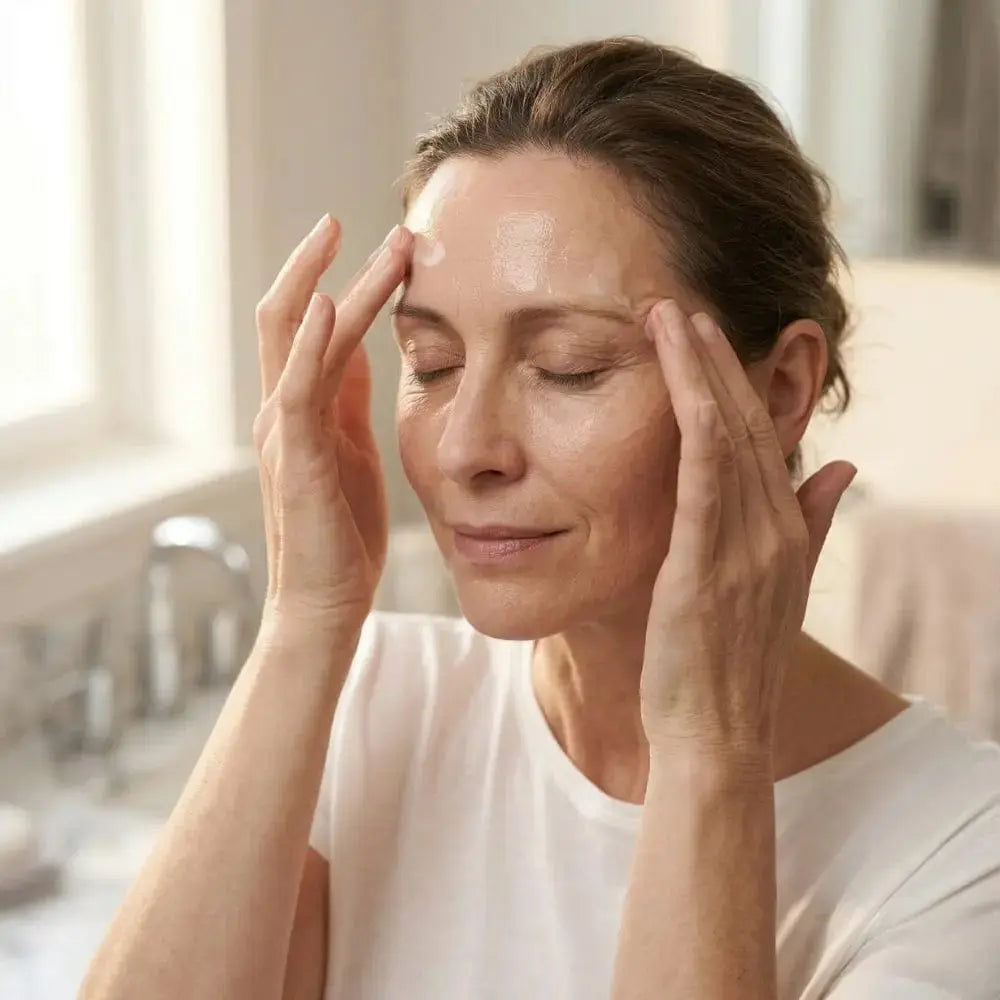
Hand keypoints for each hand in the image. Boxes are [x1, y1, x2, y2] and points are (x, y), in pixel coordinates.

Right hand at [253, 215, 411, 631]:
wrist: (325, 606)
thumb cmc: (340, 533)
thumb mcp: (351, 449)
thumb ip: (346, 398)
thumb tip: (353, 344)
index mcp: (300, 409)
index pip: (308, 325)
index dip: (339, 279)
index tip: (387, 245)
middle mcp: (282, 411)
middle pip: (290, 315)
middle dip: (330, 264)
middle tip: (383, 226)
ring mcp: (284, 433)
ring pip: (299, 338)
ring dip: (340, 286)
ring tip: (390, 248)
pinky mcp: (297, 461)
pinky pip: (297, 392)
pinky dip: (308, 345)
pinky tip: (326, 305)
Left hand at [638, 300, 856, 762]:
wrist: (718, 737)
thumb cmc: (732, 666)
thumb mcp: (778, 588)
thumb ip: (810, 523)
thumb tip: (841, 465)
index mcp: (783, 533)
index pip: (759, 440)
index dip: (735, 383)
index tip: (707, 336)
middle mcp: (772, 531)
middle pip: (746, 426)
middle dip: (716, 361)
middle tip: (685, 305)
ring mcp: (746, 547)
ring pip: (725, 438)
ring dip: (700, 373)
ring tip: (672, 319)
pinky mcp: (707, 566)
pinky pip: (704, 479)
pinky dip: (694, 423)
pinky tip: (678, 379)